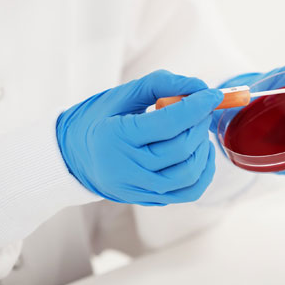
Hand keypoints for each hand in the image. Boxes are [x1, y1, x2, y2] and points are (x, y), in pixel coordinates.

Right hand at [56, 70, 223, 204]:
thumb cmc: (98, 120)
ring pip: (188, 174)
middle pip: (181, 149)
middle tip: (202, 109)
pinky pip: (188, 192)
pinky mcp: (148, 200)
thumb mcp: (121, 95)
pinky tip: (200, 153)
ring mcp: (137, 189)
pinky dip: (203, 172)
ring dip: (203, 148)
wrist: (71, 157)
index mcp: (115, 137)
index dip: (197, 107)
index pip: (168, 123)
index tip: (213, 94)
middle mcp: (126, 168)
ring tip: (197, 130)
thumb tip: (199, 87)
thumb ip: (160, 84)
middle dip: (200, 124)